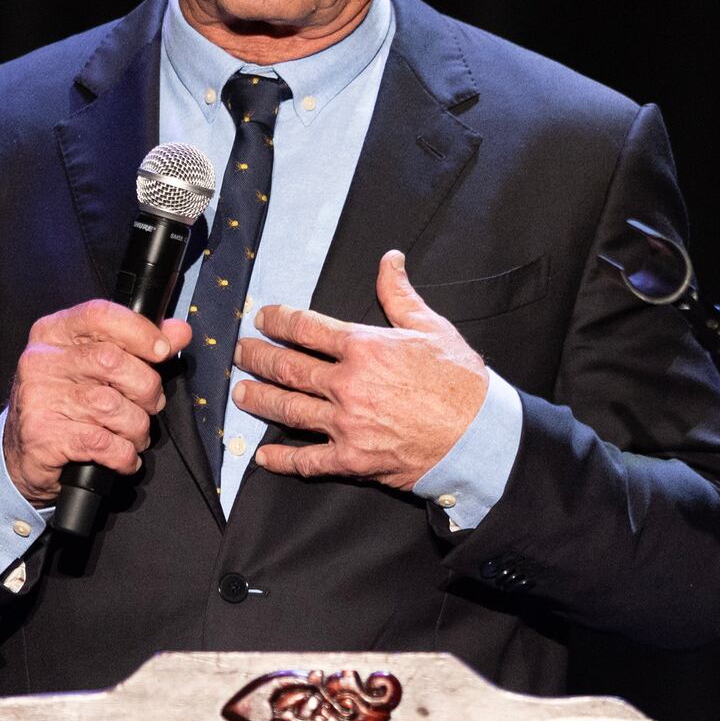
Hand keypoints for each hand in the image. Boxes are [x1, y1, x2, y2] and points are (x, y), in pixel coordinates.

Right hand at [5, 301, 193, 502]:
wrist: (22, 455)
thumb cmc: (66, 404)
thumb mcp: (97, 367)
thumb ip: (138, 346)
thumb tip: (178, 331)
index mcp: (54, 333)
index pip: (100, 315)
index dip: (140, 331)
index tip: (162, 350)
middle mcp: (41, 360)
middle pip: (112, 361)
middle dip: (146, 389)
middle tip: (150, 404)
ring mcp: (38, 397)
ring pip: (111, 406)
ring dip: (137, 427)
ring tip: (133, 435)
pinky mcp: (42, 435)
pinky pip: (102, 442)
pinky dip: (123, 454)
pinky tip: (122, 456)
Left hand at [233, 250, 489, 489]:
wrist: (479, 436)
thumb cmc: (460, 382)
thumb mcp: (431, 328)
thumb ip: (399, 295)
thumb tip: (389, 260)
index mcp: (364, 347)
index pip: (305, 328)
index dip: (277, 321)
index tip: (262, 319)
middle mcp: (348, 384)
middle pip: (287, 367)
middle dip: (257, 358)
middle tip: (240, 353)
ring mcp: (346, 423)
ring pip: (288, 409)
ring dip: (259, 400)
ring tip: (240, 393)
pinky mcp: (352, 459)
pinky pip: (307, 460)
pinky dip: (282, 459)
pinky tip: (263, 455)